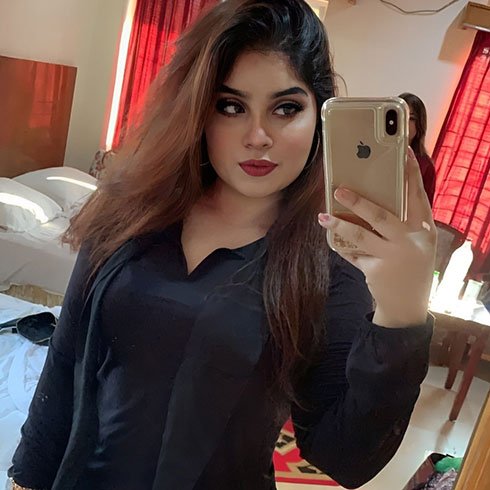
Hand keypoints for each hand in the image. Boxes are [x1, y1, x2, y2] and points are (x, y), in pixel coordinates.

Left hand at [318, 148, 435, 327]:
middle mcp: (411, 242)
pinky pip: (353, 254)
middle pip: (381, 216)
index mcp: (424, 230)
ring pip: (361, 236)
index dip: (410, 173)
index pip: (418, 196)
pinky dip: (342, 246)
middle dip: (358, 202)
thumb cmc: (410, 266)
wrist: (408, 307)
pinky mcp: (376, 271)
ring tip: (323, 217)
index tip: (402, 152)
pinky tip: (332, 239)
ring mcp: (393, 257)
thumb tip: (370, 197)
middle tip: (339, 190)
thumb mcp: (415, 243)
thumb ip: (401, 224)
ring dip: (339, 224)